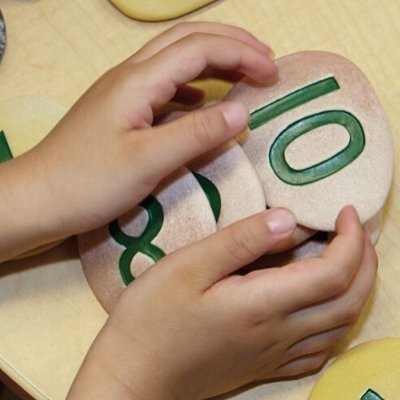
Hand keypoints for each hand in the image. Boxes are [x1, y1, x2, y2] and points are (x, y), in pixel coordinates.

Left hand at [0, 22, 276, 259]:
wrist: (40, 198)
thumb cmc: (89, 182)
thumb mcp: (148, 161)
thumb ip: (196, 134)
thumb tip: (241, 111)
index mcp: (138, 81)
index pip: (200, 47)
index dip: (241, 54)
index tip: (272, 74)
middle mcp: (131, 75)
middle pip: (188, 39)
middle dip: (232, 44)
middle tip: (266, 60)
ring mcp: (124, 91)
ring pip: (175, 58)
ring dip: (213, 58)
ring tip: (243, 71)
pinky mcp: (122, 110)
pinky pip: (165, 84)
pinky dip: (193, 84)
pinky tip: (201, 99)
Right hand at [67, 206, 376, 399]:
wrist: (134, 374)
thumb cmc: (153, 316)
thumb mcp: (188, 266)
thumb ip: (240, 241)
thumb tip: (287, 220)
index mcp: (262, 305)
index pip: (332, 273)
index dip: (350, 241)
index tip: (344, 212)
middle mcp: (278, 334)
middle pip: (348, 301)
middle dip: (365, 262)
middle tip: (355, 231)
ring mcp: (274, 354)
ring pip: (340, 326)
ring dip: (356, 290)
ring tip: (349, 259)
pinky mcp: (264, 365)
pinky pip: (320, 350)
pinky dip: (337, 322)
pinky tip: (326, 308)